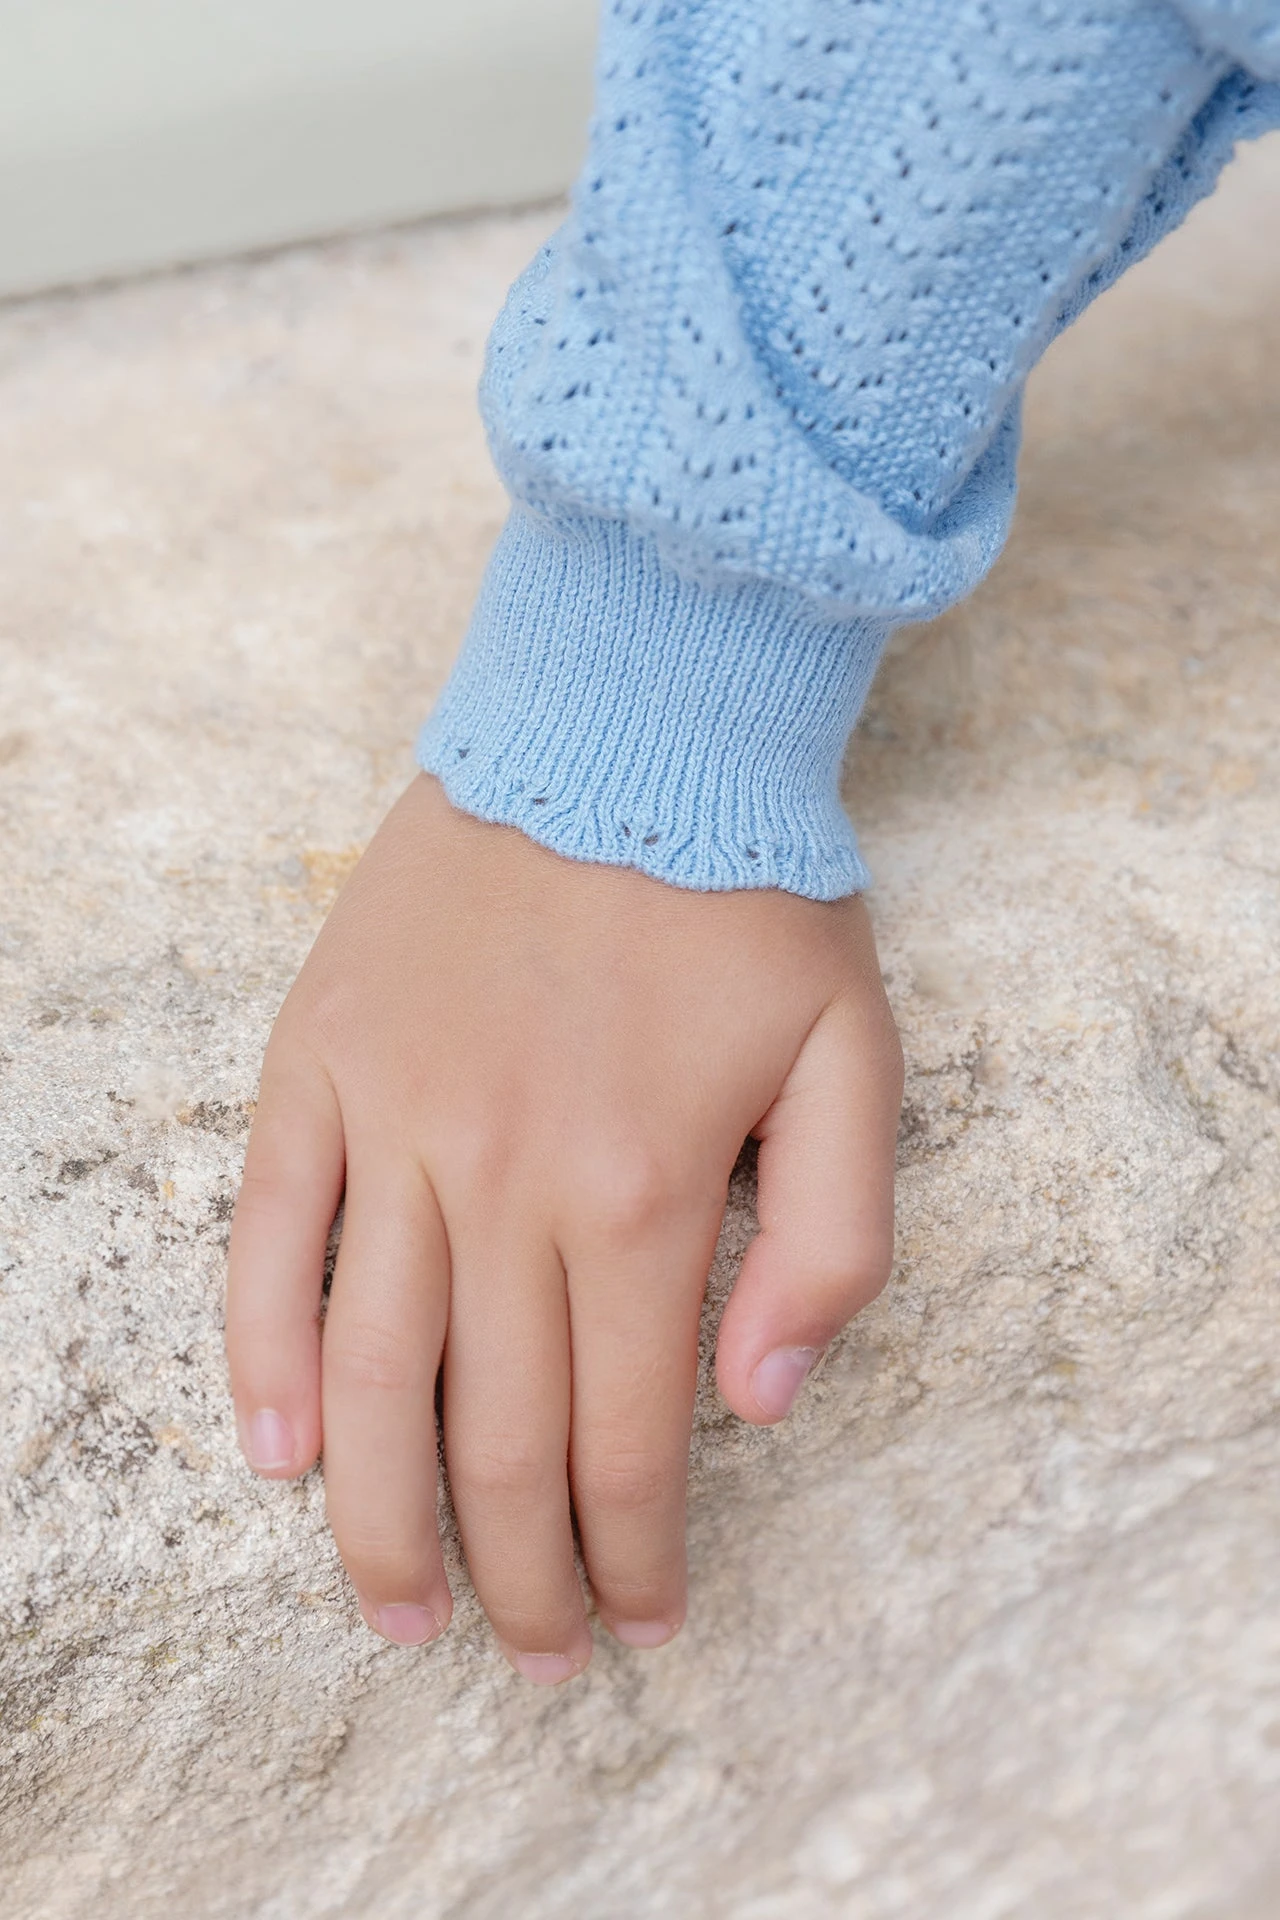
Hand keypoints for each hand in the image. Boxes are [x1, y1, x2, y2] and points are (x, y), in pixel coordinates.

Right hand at [226, 774, 901, 1681]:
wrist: (625, 722)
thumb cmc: (747, 894)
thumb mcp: (858, 1056)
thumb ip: (837, 1243)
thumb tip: (757, 1402)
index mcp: (645, 1191)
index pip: (624, 1437)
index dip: (634, 1555)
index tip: (644, 1623)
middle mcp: (505, 1180)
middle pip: (493, 1436)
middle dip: (519, 1576)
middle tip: (535, 1657)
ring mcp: (395, 1124)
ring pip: (368, 1374)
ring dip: (382, 1521)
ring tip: (403, 1617)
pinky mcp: (319, 1067)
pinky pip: (268, 1243)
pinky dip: (265, 1360)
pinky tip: (280, 1454)